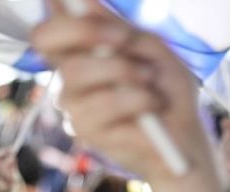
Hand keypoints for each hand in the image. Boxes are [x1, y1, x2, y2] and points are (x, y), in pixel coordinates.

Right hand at [32, 0, 206, 185]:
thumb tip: (86, 2)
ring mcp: (73, 105)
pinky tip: (155, 105)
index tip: (87, 5)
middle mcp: (69, 78)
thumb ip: (119, 26)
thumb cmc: (167, 91)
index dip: (60, 16)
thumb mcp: (151, 49)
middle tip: (126, 38)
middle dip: (88, 30)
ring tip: (151, 80)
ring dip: (124, 69)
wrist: (183, 140)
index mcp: (81, 54)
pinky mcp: (84, 131)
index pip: (46, 31)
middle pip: (45, 41)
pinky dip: (139, 98)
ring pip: (76, 71)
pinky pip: (104, 103)